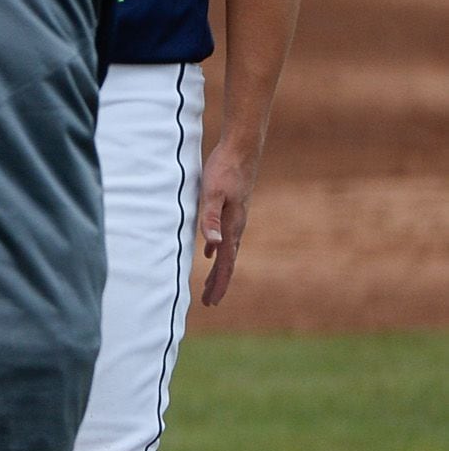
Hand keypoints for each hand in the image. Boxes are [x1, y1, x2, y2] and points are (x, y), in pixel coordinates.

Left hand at [197, 140, 262, 306]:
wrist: (242, 148)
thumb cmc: (224, 169)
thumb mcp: (212, 194)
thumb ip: (210, 219)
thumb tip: (212, 246)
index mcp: (233, 226)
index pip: (226, 262)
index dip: (219, 283)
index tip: (211, 302)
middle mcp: (237, 225)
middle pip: (228, 261)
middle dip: (219, 282)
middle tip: (210, 302)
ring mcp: (236, 217)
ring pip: (226, 249)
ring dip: (218, 267)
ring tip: (211, 283)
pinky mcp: (232, 207)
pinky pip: (224, 235)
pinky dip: (216, 248)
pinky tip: (208, 251)